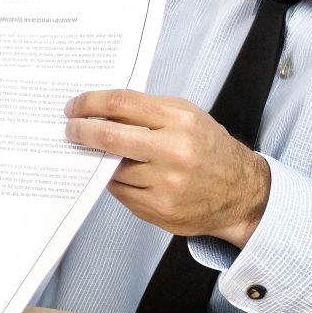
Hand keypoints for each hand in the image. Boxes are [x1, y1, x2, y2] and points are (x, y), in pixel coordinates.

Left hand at [64, 90, 270, 246]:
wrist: (242, 193)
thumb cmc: (210, 150)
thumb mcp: (186, 117)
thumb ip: (146, 111)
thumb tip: (99, 111)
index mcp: (179, 120)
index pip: (121, 104)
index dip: (90, 103)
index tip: (74, 107)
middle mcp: (173, 151)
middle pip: (109, 136)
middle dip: (81, 131)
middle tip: (69, 130)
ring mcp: (165, 183)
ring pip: (112, 168)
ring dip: (101, 162)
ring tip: (103, 156)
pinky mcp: (159, 209)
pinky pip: (120, 192)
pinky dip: (117, 183)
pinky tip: (125, 176)